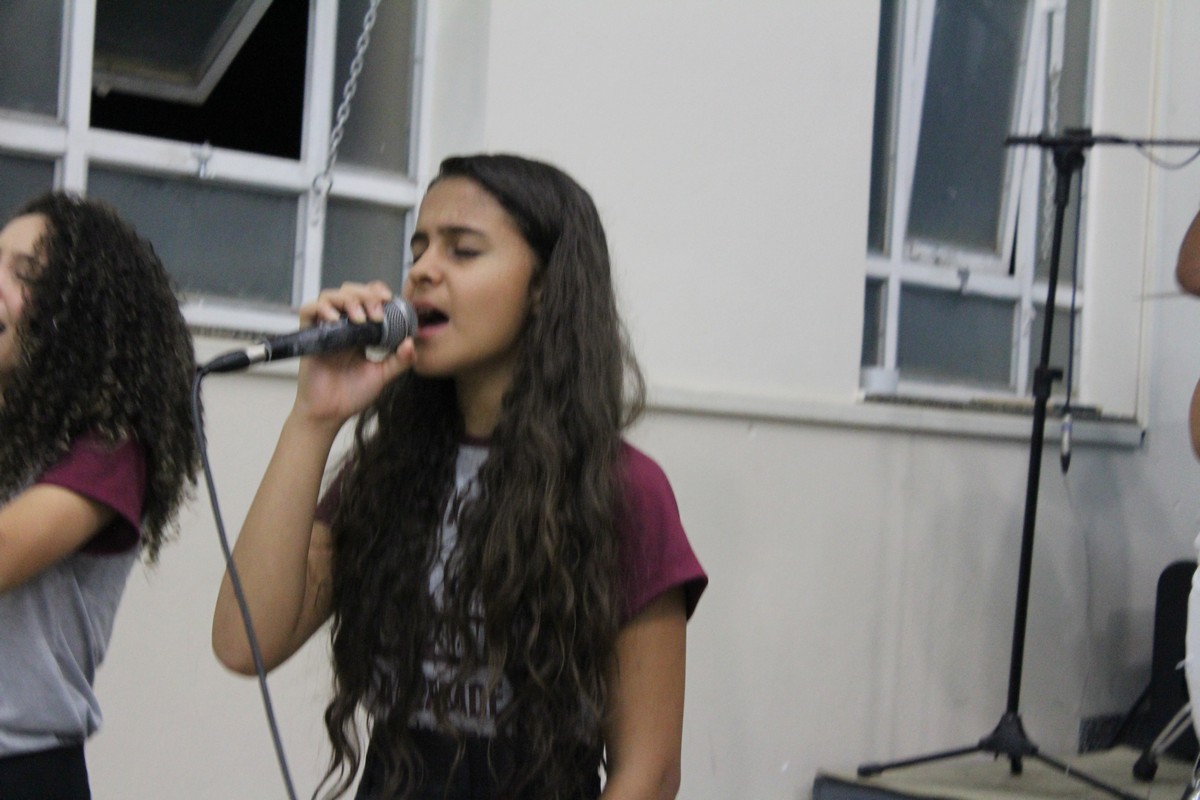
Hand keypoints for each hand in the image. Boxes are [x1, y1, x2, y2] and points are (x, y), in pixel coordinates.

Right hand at [292, 281, 415, 425]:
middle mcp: (342, 326)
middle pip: (350, 291)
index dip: (376, 292)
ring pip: (330, 296)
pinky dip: (321, 309)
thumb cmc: (352, 395)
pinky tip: (335, 319)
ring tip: (359, 318)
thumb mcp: (382, 375)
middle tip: (377, 312)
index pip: (367, 298)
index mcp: (361, 331)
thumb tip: (411, 342)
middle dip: (365, 295)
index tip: (390, 300)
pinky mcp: (309, 336)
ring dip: (347, 301)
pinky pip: (308, 311)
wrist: (330, 413)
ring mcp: (325, 329)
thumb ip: (400, 360)